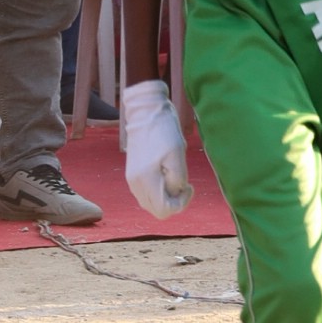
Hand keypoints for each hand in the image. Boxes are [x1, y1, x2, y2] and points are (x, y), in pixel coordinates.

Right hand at [121, 78, 192, 216]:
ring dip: (166, 197)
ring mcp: (132, 179)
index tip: (189, 186)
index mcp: (146, 179)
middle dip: (174, 202)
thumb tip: (175, 192)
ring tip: (176, 178)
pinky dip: (159, 191)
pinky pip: (147, 193)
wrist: (145, 111)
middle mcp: (135, 183)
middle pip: (157, 210)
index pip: (164, 210)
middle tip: (185, 185)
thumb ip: (178, 179)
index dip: (181, 204)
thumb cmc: (164, 130)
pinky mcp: (133, 173)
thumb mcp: (178, 154)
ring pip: (151, 203)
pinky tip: (167, 175)